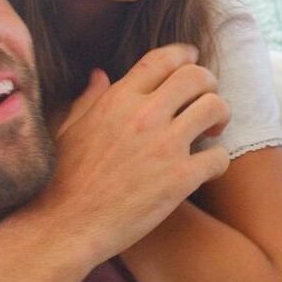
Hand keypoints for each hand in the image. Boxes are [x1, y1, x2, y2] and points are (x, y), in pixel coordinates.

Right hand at [30, 44, 230, 265]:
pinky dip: (218, 162)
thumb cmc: (61, 182)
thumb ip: (88, 100)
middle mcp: (143, 116)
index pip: (161, 59)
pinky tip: (206, 170)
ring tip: (212, 132)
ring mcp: (164, 145)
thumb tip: (99, 74)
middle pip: (197, 77)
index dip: (184, 54)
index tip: (193, 59)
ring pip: (215, 108)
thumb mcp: (68, 130)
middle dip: (209, 84)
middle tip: (206, 101)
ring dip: (220, 117)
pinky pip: (220, 157)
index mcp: (117, 100)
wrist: (64, 228)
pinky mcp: (180, 178)